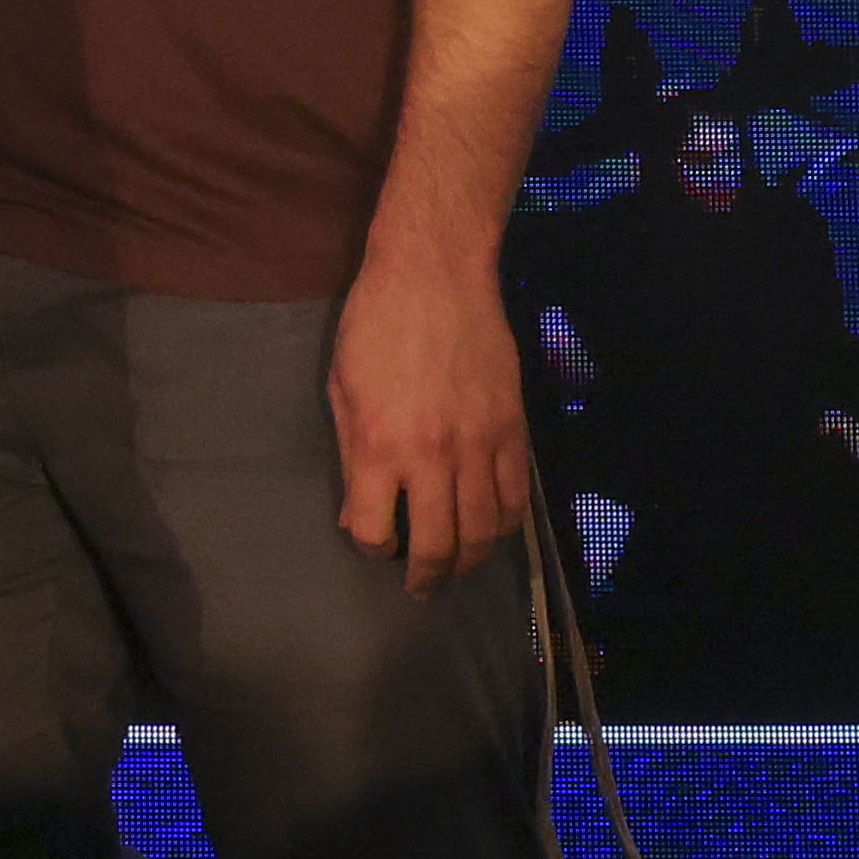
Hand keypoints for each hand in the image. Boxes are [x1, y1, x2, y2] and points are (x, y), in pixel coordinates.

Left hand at [329, 247, 532, 591]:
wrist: (435, 272)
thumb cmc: (375, 324)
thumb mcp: (342, 387)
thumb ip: (351, 456)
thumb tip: (360, 515)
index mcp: (379, 444)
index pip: (375, 530)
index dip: (371, 547)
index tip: (373, 541)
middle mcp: (431, 454)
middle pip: (438, 546)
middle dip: (426, 578)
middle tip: (420, 587)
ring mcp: (479, 444)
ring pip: (484, 532)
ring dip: (470, 562)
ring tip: (457, 567)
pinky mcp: (512, 429)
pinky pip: (515, 498)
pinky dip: (504, 526)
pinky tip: (490, 529)